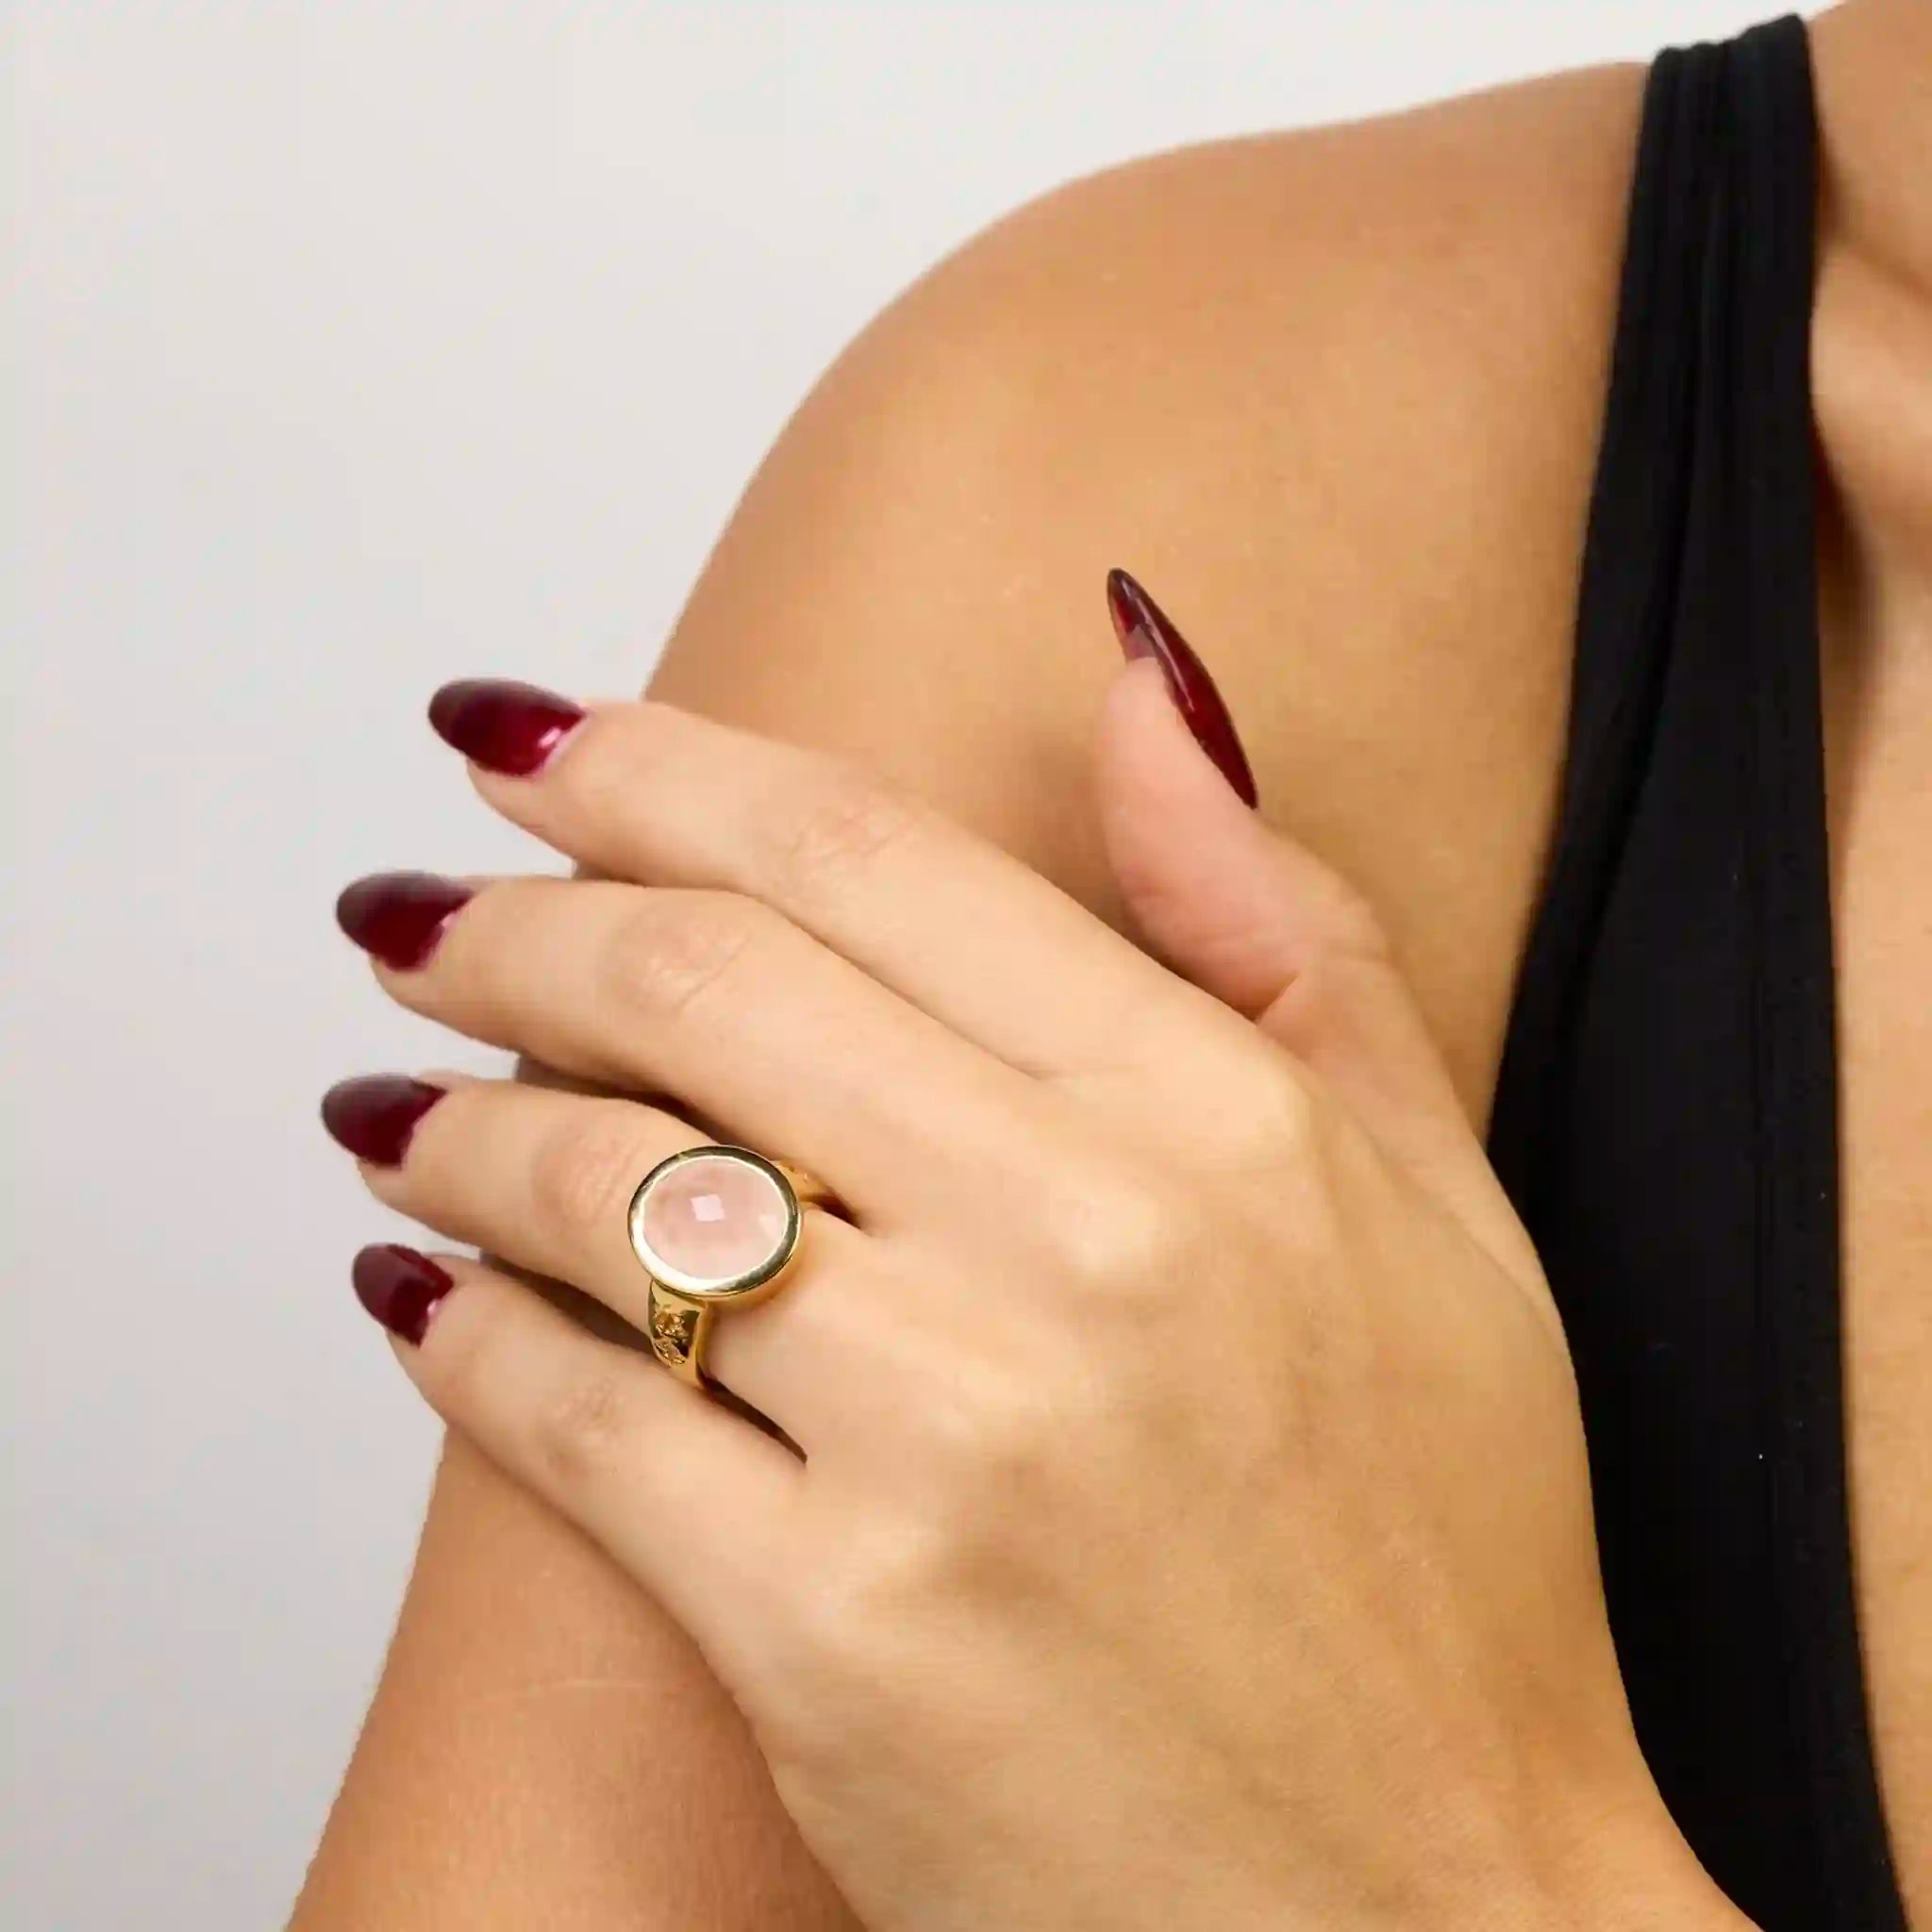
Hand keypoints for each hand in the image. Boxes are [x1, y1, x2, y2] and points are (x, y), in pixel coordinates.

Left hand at [322, 608, 1736, 1929]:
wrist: (1438, 1906)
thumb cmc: (1444, 1550)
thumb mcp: (1433, 1192)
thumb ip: (1279, 916)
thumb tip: (1135, 671)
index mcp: (1217, 1117)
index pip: (863, 857)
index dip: (654, 767)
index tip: (528, 738)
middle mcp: (1077, 1250)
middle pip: (695, 986)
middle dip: (509, 921)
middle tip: (423, 912)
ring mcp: (943, 1447)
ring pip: (599, 1194)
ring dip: (453, 1121)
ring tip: (397, 1100)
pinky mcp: (828, 1639)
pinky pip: (568, 1422)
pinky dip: (461, 1333)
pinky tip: (424, 1290)